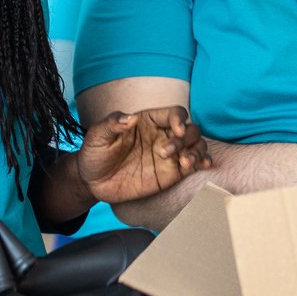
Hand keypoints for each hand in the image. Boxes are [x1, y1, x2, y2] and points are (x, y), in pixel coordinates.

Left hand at [79, 106, 210, 204]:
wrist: (93, 182)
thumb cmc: (94, 153)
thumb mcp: (97, 136)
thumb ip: (112, 123)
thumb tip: (130, 118)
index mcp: (149, 121)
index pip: (174, 113)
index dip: (179, 119)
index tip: (176, 130)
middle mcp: (163, 136)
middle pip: (191, 129)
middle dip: (186, 139)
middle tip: (164, 153)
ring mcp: (170, 155)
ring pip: (197, 146)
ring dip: (197, 151)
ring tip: (185, 164)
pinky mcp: (171, 174)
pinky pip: (194, 165)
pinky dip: (203, 163)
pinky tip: (201, 165)